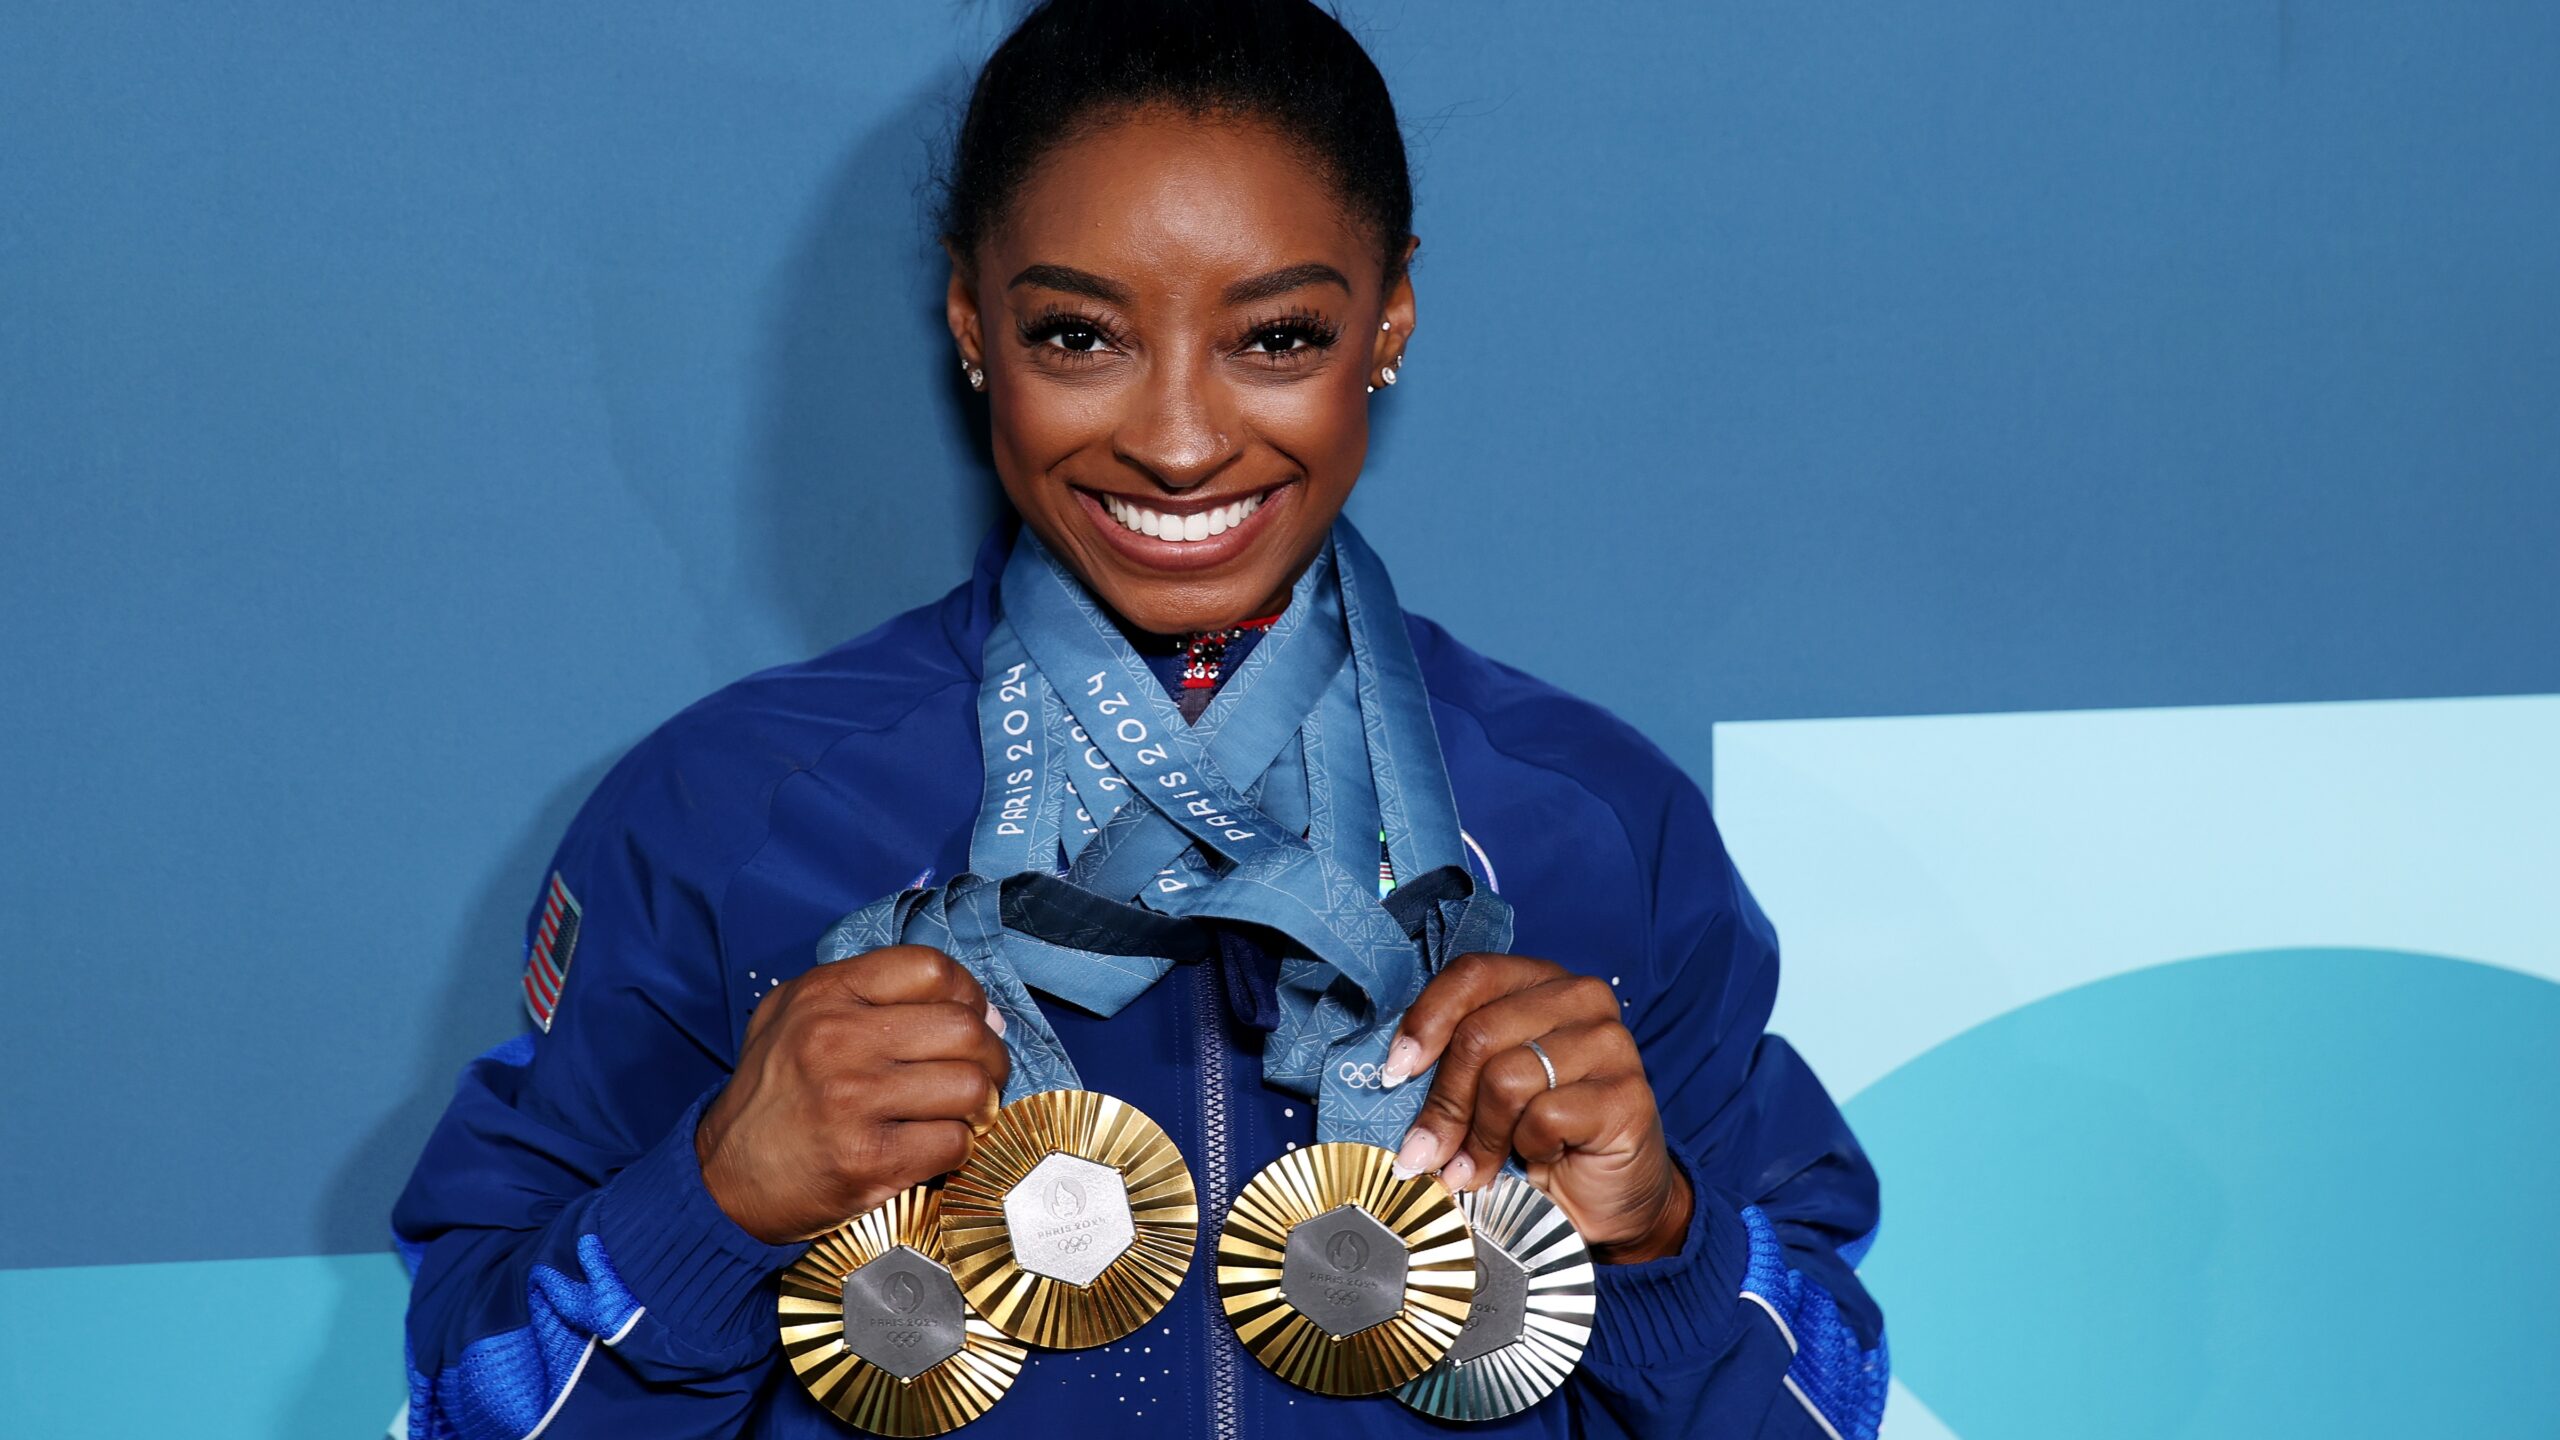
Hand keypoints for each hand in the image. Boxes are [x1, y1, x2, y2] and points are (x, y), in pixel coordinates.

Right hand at [695, 945, 1009, 1243]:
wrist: (722, 1178)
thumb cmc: (775, 1094)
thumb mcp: (795, 1014)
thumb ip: (871, 994)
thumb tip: (976, 1008)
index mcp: (825, 994)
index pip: (932, 969)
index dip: (969, 995)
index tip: (972, 1019)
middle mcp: (838, 1039)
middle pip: (965, 1030)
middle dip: (991, 1055)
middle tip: (983, 1074)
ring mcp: (852, 1100)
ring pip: (970, 1088)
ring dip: (979, 1106)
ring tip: (961, 1113)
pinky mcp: (867, 1159)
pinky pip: (954, 1143)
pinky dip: (958, 1147)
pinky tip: (935, 1146)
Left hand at [1384, 952, 1690, 1262]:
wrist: (1605, 1194)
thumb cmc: (1539, 1134)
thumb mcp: (1485, 1085)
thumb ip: (1453, 1062)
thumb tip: (1393, 1074)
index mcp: (1541, 980)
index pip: (1472, 975)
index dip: (1425, 1021)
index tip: (1395, 1072)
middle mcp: (1581, 997)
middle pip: (1479, 1034)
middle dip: (1444, 1104)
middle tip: (1425, 1152)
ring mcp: (1610, 1043)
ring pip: (1506, 1078)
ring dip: (1480, 1137)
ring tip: (1474, 1168)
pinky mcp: (1626, 1095)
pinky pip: (1544, 1116)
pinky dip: (1526, 1148)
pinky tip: (1538, 1159)